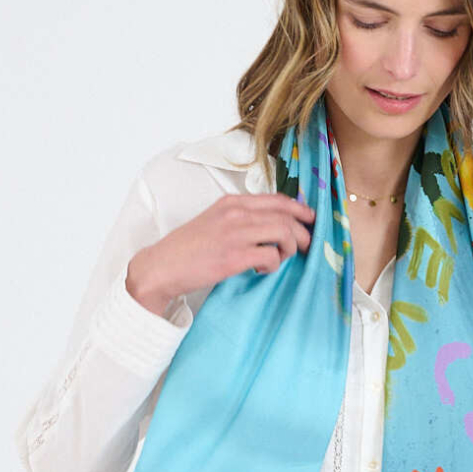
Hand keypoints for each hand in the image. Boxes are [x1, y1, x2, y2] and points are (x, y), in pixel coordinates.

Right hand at [126, 192, 315, 316]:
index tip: (310, 220)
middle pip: (286, 216)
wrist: (162, 266)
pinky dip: (273, 266)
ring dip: (289, 249)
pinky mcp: (234, 256)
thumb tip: (269, 227)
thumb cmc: (188, 249)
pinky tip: (262, 271)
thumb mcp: (214, 222)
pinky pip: (271, 257)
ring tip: (280, 259)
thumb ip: (239, 219)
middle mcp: (235, 213)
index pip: (276, 199)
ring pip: (284, 233)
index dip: (300, 209)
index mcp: (231, 202)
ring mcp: (235, 233)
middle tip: (305, 246)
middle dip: (303, 232)